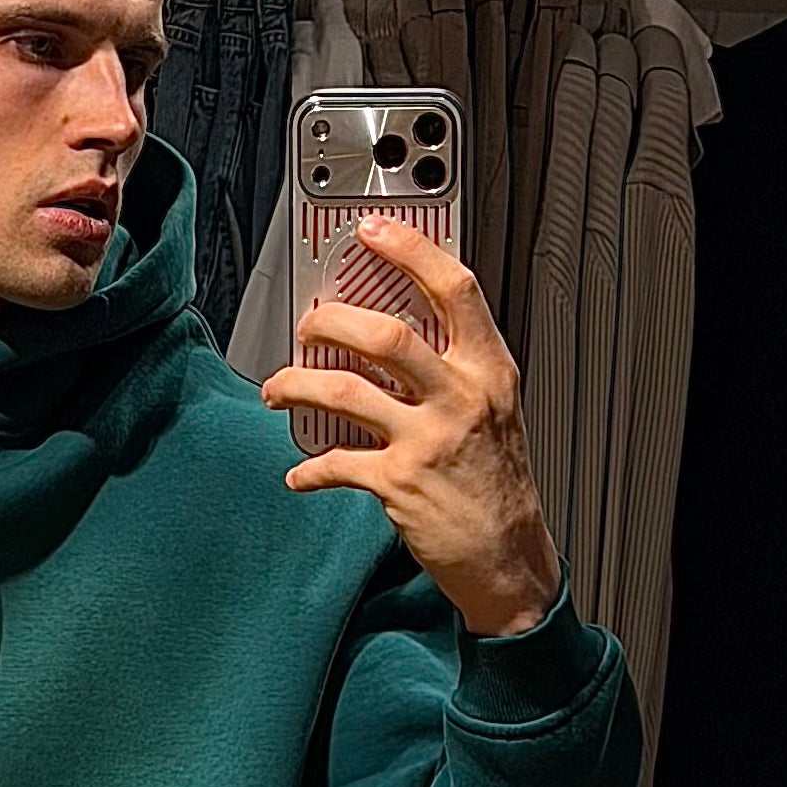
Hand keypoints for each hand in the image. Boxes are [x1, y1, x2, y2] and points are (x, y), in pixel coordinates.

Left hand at [260, 223, 563, 636]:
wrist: (508, 555)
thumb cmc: (496, 483)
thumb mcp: (494, 408)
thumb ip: (455, 366)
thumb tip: (395, 329)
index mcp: (488, 370)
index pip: (453, 288)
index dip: (409, 250)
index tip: (371, 231)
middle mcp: (460, 398)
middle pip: (385, 334)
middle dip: (330, 323)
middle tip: (308, 327)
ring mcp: (428, 440)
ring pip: (345, 390)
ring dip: (296, 384)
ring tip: (278, 388)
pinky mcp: (398, 483)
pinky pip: (334, 463)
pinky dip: (307, 468)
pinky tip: (300, 472)